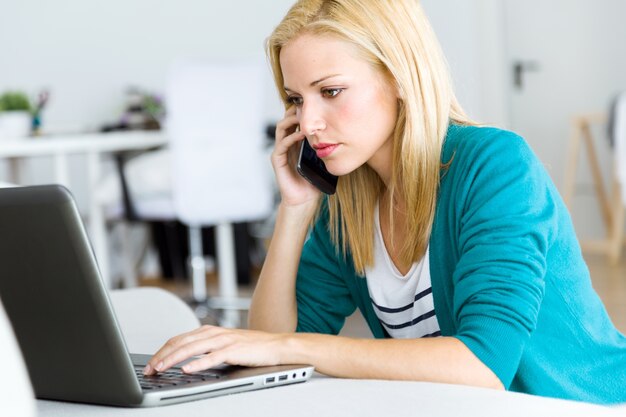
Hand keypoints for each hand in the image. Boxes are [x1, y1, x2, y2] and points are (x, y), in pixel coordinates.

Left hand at [143, 325, 286, 374]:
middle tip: (150, 368)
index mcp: (208, 331)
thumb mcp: (222, 344)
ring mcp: (223, 341)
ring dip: (174, 359)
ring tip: (161, 368)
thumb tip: (183, 359)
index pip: (178, 339)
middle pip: (181, 343)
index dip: (162, 351)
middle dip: (162, 356)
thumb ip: (204, 348)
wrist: (274, 345)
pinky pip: (212, 358)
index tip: (151, 363)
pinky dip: (197, 363)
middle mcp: (213, 333)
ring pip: (192, 349)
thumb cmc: (249, 347)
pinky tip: (187, 369)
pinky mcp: (233, 350)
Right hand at [272, 106, 320, 206]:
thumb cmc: (314, 180)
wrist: (304, 199)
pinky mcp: (277, 161)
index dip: (302, 110)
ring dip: (291, 120)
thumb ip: (327, 146)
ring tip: (302, 116)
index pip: (296, 119)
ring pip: (281, 128)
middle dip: (295, 110)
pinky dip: (291, 137)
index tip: (314, 103)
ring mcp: (281, 151)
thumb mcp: (323, 158)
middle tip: (307, 105)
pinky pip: (281, 145)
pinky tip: (301, 135)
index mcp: (297, 141)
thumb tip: (344, 132)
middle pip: (287, 119)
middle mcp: (287, 143)